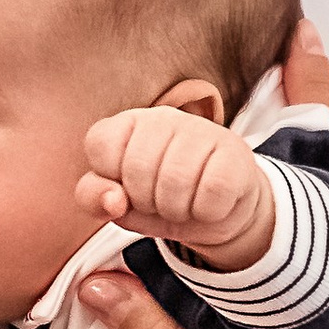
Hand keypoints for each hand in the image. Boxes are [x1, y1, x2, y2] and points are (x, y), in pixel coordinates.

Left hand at [76, 107, 276, 269]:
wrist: (216, 212)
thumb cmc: (161, 200)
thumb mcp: (120, 204)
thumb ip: (94, 197)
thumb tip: (113, 200)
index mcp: (129, 124)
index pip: (100, 144)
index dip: (111, 178)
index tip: (128, 187)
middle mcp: (164, 117)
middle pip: (137, 168)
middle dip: (146, 201)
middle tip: (161, 199)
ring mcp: (201, 130)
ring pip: (175, 182)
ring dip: (177, 210)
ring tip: (184, 202)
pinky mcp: (234, 151)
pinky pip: (211, 193)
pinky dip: (206, 212)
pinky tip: (209, 203)